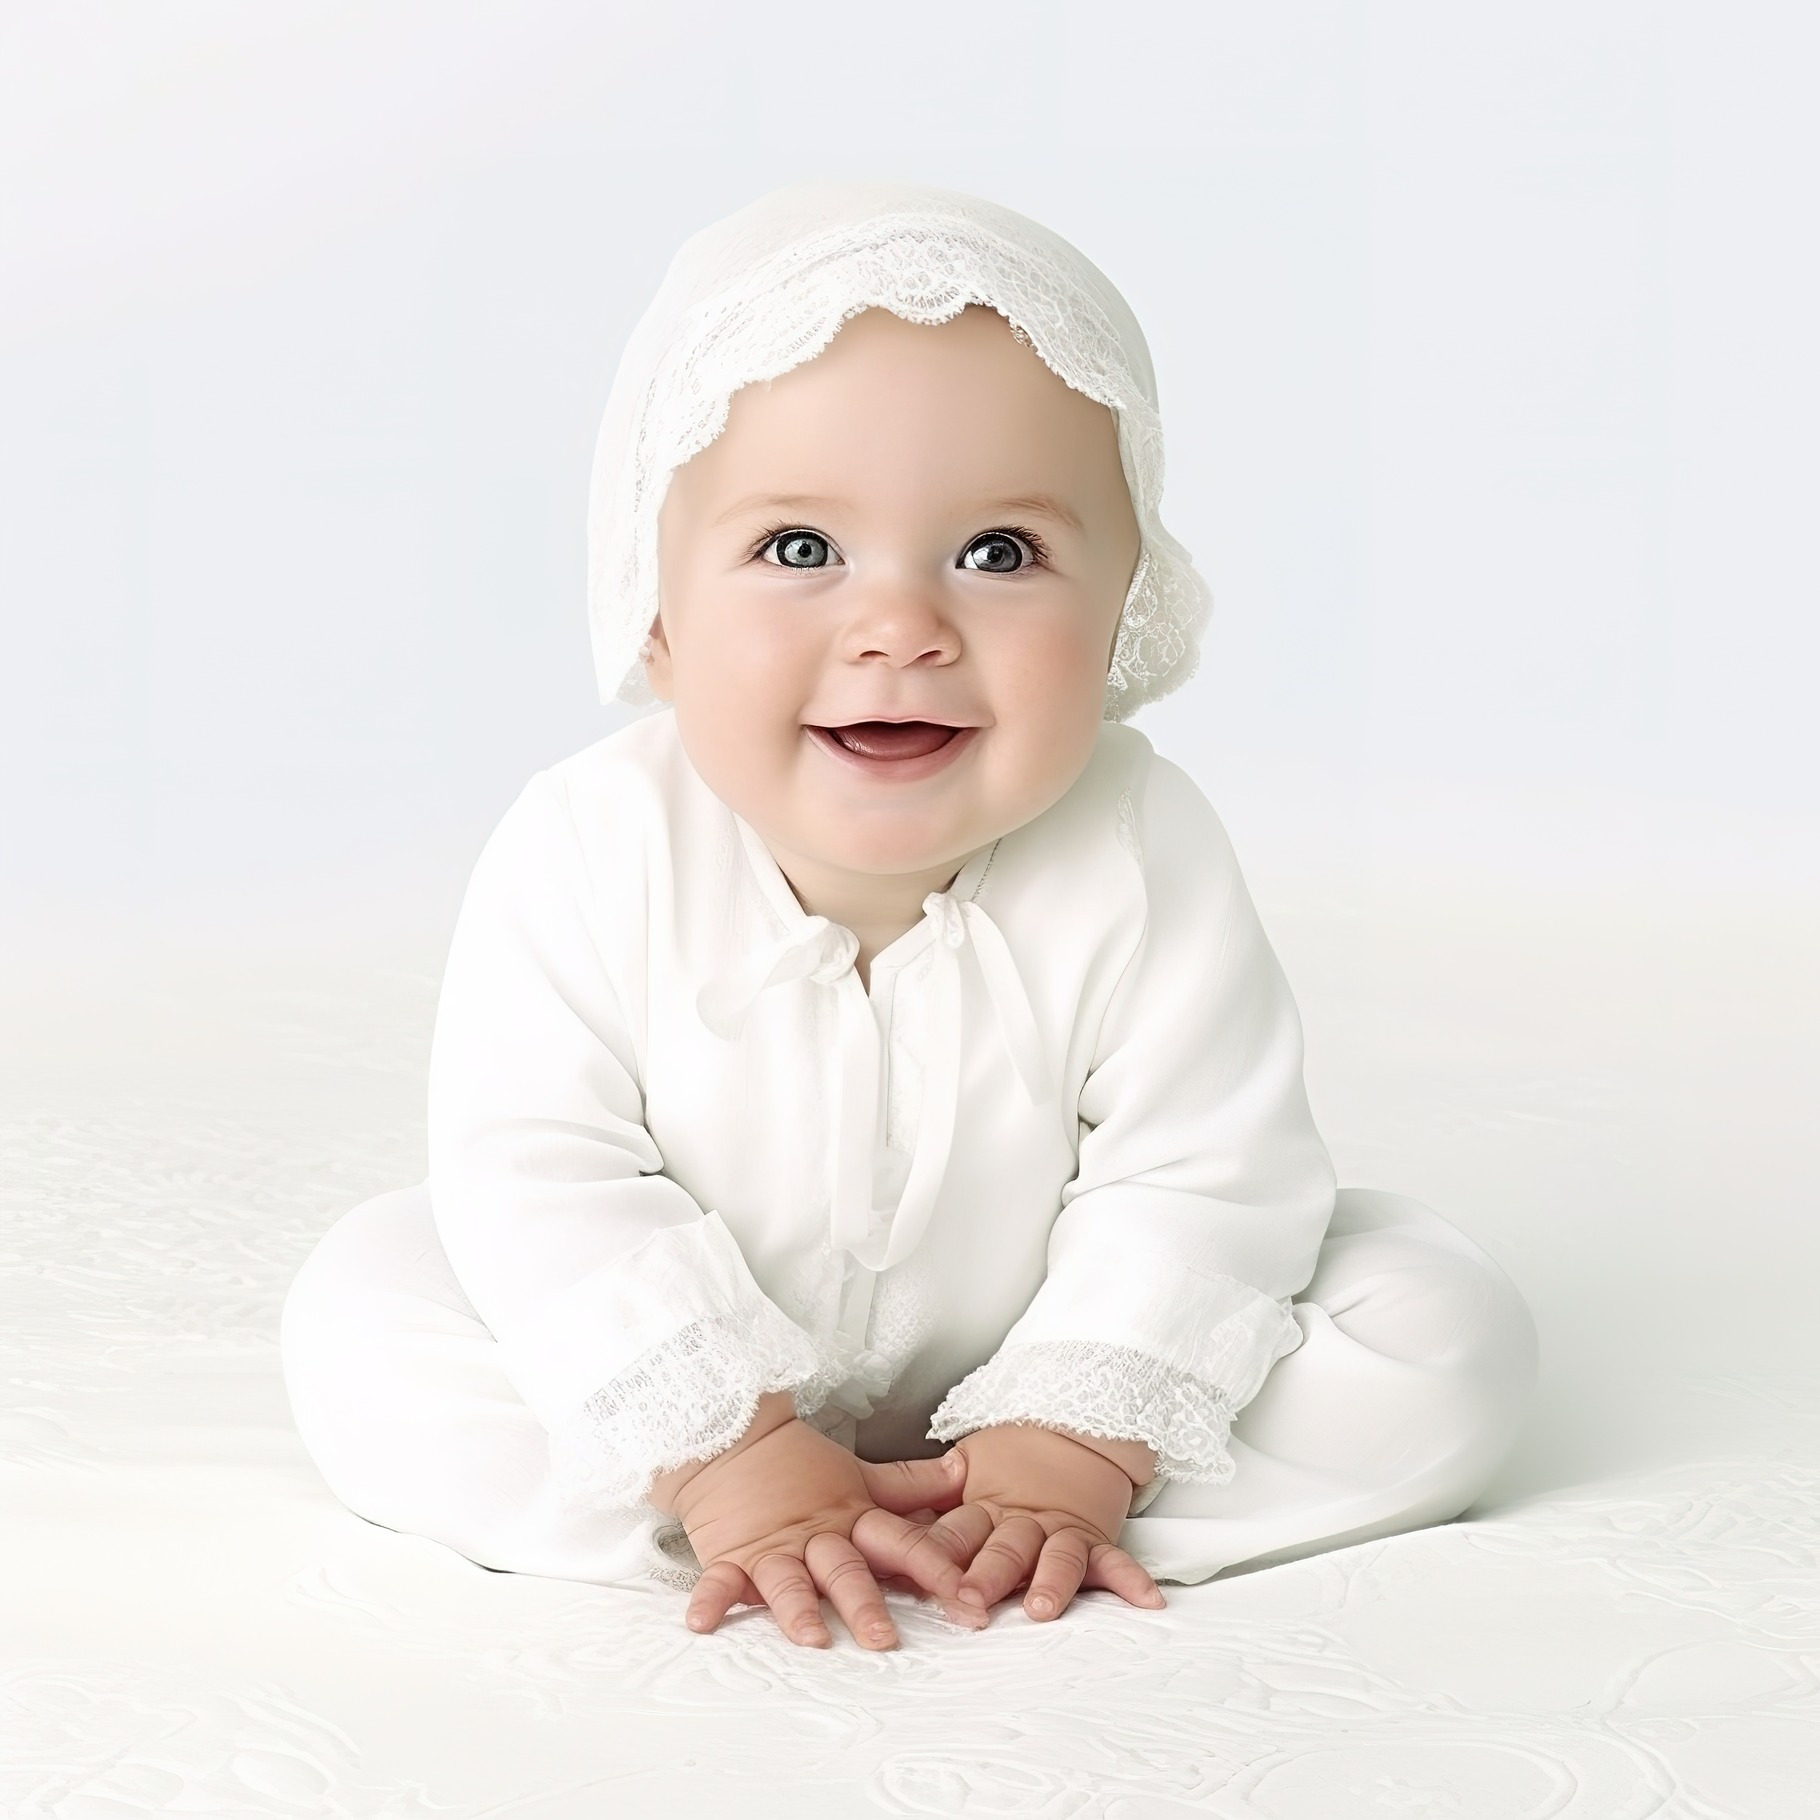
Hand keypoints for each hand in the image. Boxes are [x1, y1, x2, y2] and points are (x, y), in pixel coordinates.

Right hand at [652, 1393, 982, 1649]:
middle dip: (865, 1603)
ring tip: (811, 1636)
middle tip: (883, 1639)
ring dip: (799, 1608)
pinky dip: (711, 1600)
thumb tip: (962, 1476)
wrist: (733, 1436)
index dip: (934, 1566)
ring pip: (789, 1580)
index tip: (964, 1597)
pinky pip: (719, 1580)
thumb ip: (908, 1485)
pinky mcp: (731, 1555)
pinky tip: (704, 1622)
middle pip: (844, 1570)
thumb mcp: (859, 1474)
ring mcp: (773, 1549)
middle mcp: (817, 1538)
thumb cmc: (799, 1464)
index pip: (900, 1542)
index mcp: (852, 1519)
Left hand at [920, 1424, 1166, 1624]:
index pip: (957, 1531)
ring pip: (1057, 1555)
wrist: (1069, 1428)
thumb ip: (925, 1498)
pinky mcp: (1093, 1536)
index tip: (920, 1576)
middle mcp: (1021, 1521)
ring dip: (1051, 1581)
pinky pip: (1115, 1559)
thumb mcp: (961, 1472)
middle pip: (1004, 1547)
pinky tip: (1146, 1601)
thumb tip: (869, 1521)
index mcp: (982, 1507)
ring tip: (1043, 1607)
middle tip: (970, 1599)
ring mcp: (1060, 1528)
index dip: (939, 1552)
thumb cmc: (1006, 1464)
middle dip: (988, 1573)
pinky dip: (1131, 1580)